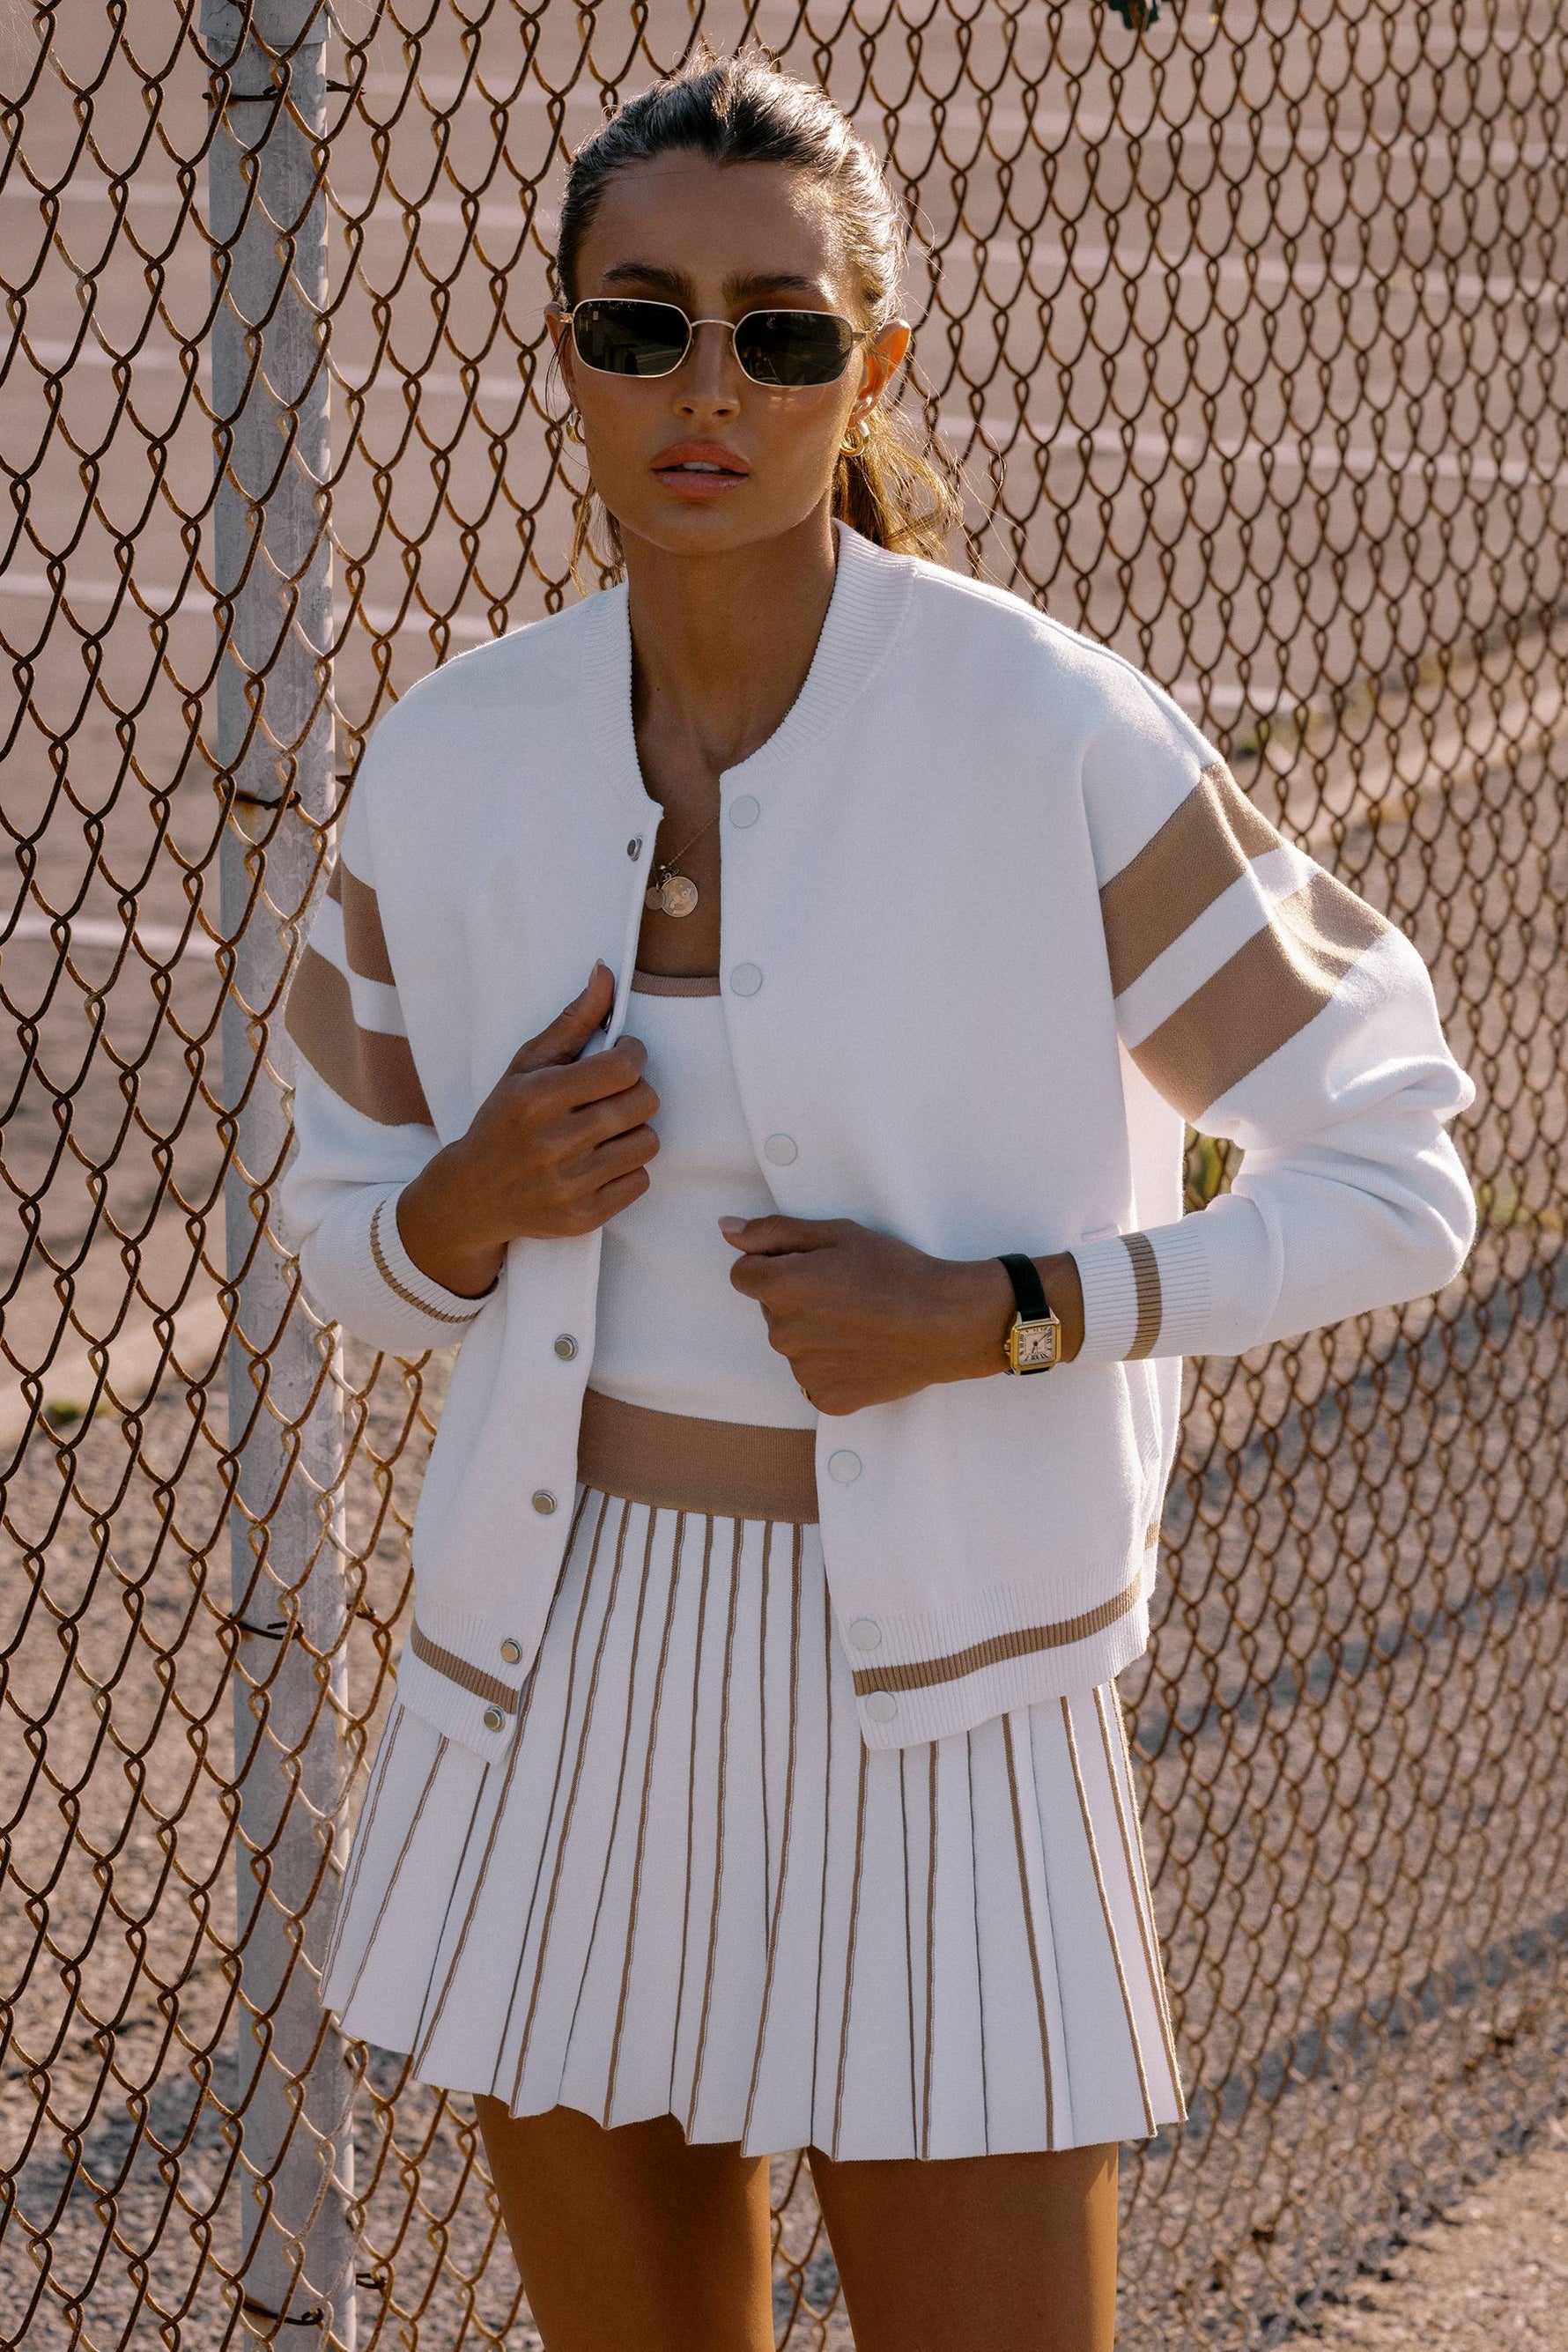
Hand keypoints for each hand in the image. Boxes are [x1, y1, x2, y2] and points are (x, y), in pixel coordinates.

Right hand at [396, 962, 659, 1296]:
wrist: (472, 1197)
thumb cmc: (504, 1122)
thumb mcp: (526, 1066)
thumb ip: (572, 1021)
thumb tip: (606, 972)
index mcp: (538, 1097)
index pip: (623, 1066)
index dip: (634, 1056)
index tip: (622, 1058)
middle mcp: (553, 1143)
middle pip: (643, 1103)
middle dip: (635, 1092)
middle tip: (611, 1096)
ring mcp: (569, 1184)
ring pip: (648, 1142)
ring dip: (633, 1132)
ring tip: (603, 1132)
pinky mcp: (583, 1217)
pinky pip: (640, 1181)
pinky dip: (627, 1169)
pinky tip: (598, 1163)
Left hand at [719, 1214, 1083, 1414]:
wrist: (946, 1322)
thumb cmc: (896, 1271)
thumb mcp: (837, 1234)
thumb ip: (774, 1231)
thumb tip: (726, 1228)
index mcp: (782, 1288)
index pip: (743, 1275)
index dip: (773, 1264)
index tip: (809, 1266)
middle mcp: (784, 1334)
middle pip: (772, 1311)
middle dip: (797, 1298)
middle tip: (846, 1291)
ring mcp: (804, 1371)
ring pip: (795, 1345)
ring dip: (815, 1333)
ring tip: (861, 1321)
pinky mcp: (827, 1398)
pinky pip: (815, 1378)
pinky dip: (834, 1366)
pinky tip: (865, 1351)